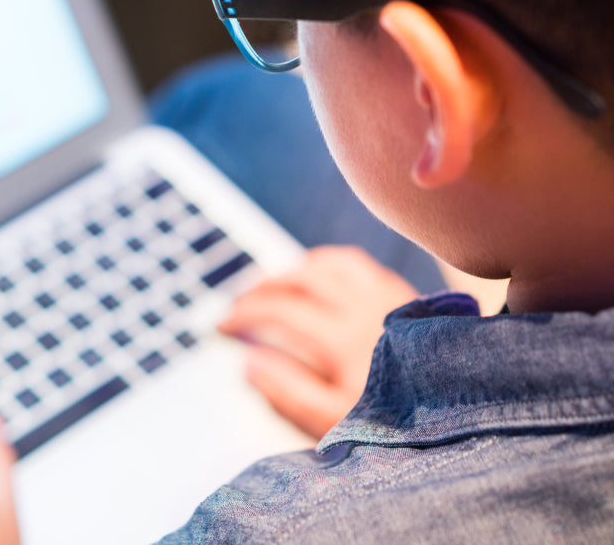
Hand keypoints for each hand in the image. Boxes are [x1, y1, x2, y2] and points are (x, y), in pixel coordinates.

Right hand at [219, 245, 417, 439]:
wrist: (464, 410)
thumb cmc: (398, 423)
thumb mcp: (335, 421)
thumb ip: (288, 392)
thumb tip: (250, 362)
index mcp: (343, 339)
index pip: (280, 311)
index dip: (244, 313)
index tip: (222, 325)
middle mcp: (364, 306)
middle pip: (299, 279)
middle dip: (260, 288)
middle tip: (237, 302)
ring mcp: (386, 295)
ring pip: (327, 263)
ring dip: (291, 270)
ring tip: (271, 284)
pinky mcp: (402, 294)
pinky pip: (356, 263)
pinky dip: (326, 263)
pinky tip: (316, 275)